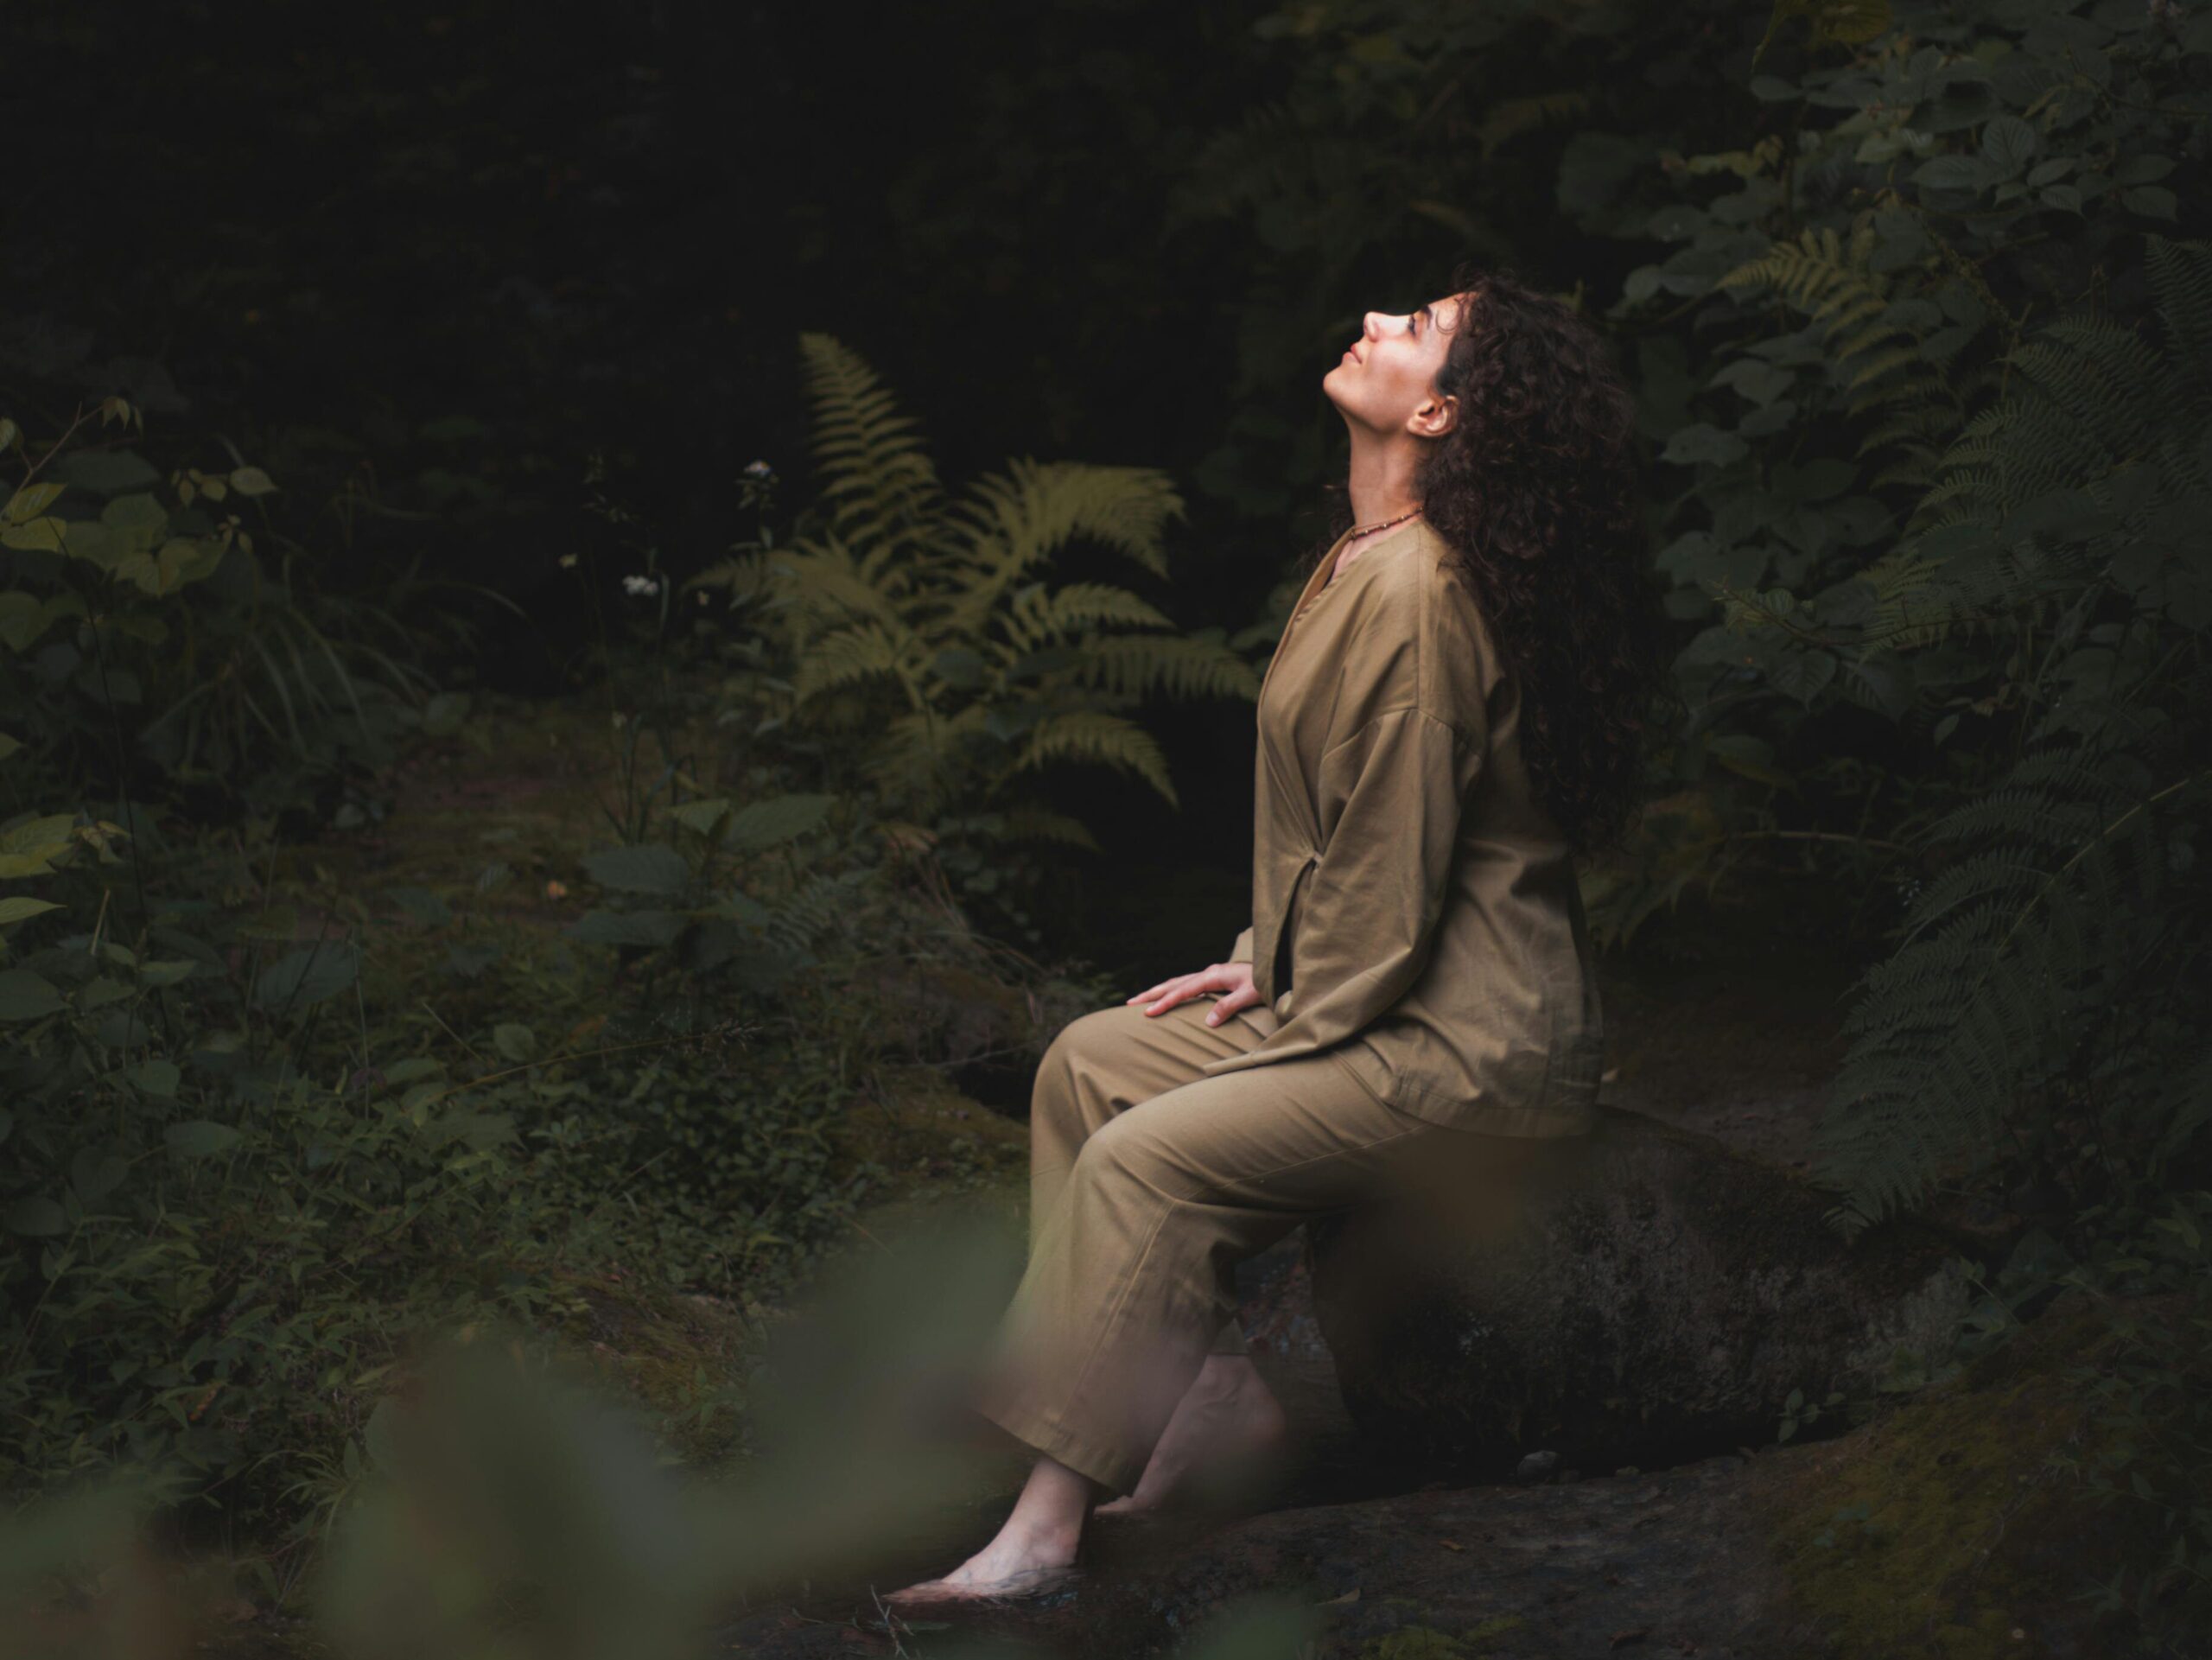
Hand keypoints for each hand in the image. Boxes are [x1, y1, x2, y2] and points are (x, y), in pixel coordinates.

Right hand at [1125, 960, 1263, 1026]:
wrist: (1277, 968)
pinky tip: (1167, 996)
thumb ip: (1229, 1007)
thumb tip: (1208, 1022)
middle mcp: (1208, 973)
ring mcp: (1210, 975)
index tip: (1148, 1013)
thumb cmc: (1266, 982)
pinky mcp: (1213, 979)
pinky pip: (1186, 985)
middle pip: (1173, 983)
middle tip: (1129, 1004)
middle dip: (1151, 994)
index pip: (1183, 990)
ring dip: (1159, 991)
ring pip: (1177, 982)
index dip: (1165, 1002)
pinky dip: (1172, 990)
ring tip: (1140, 1000)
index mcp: (1213, 975)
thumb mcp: (1250, 995)